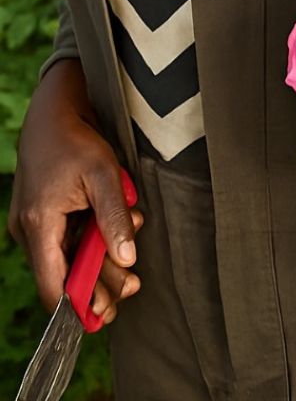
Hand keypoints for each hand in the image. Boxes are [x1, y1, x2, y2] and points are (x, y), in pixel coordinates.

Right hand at [9, 59, 143, 324]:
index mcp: (39, 225)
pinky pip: (67, 238)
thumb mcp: (103, 175)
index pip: (53, 284)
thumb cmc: (76, 139)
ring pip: (69, 255)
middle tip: (133, 287)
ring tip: (131, 258)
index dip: (78, 304)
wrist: (53, 111)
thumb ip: (114, 218)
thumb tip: (126, 259)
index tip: (105, 315)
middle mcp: (30, 230)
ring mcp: (34, 223)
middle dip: (99, 281)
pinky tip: (121, 225)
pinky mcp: (44, 214)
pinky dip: (92, 237)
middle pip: (65, 273)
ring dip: (100, 256)